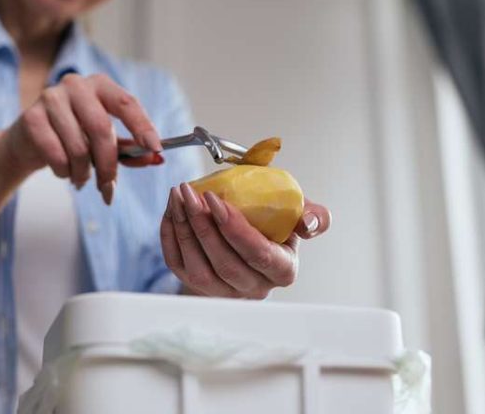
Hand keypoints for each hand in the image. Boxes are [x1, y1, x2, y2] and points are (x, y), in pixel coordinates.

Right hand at [0, 73, 162, 203]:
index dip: (142, 126)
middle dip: (108, 164)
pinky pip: (56, 155)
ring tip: (82, 179)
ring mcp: (50, 98)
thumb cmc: (74, 138)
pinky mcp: (31, 117)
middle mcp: (75, 84)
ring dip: (83, 173)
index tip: (155, 148)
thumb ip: (130, 149)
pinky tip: (63, 172)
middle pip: (101, 129)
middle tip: (108, 187)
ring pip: (78, 147)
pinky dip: (64, 172)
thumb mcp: (105, 142)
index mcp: (100, 85)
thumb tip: (156, 159)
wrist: (28, 142)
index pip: (126, 103)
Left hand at [160, 183, 330, 298]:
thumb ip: (313, 216)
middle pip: (225, 263)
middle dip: (204, 226)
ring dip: (184, 229)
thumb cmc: (274, 223)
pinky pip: (180, 265)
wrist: (249, 235)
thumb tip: (308, 223)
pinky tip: (172, 211)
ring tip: (178, 197)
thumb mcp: (297, 214)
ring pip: (199, 268)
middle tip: (190, 193)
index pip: (259, 255)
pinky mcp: (198, 287)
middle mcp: (254, 287)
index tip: (215, 199)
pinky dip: (171, 237)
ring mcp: (224, 291)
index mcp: (282, 270)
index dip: (235, 229)